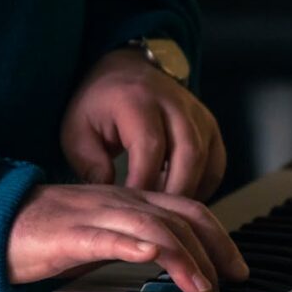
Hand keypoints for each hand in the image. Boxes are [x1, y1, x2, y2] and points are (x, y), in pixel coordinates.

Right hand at [7, 185, 248, 291]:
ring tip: (201, 286)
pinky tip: (149, 257)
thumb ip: (134, 242)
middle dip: (214, 250)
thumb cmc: (46, 232)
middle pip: (181, 217)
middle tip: (231, 281)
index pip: (188, 212)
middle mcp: (121, 202)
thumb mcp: (102, 235)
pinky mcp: (68, 232)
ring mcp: (97, 214)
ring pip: (152, 227)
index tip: (236, 269)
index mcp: (130, 202)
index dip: (218, 238)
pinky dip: (130, 245)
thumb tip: (167, 265)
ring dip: (183, 258)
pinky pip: (104, 236)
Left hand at [61, 49, 225, 199]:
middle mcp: (175, 104)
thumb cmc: (100, 105)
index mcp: (138, 100)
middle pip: (188, 155)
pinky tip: (179, 199)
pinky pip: (215, 166)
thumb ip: (90, 165)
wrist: (127, 72)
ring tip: (164, 211)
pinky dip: (201, 188)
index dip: (143, 183)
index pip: (150, 148)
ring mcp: (197, 115)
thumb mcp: (77, 130)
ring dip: (187, 192)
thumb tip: (114, 199)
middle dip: (173, 193)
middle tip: (155, 219)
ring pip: (205, 161)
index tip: (131, 209)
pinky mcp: (210, 128)